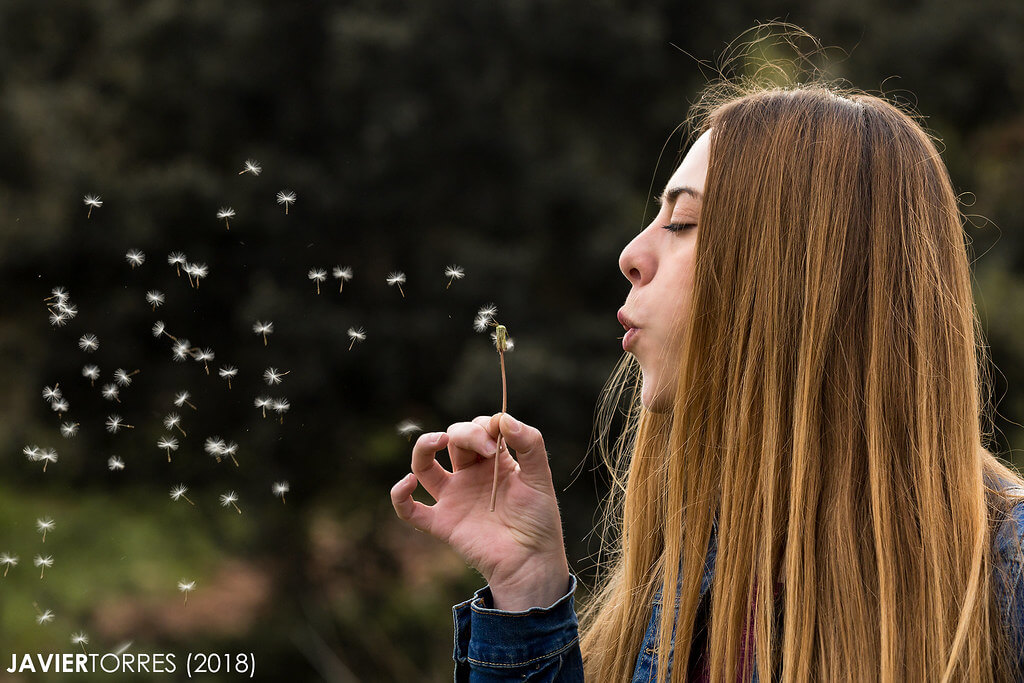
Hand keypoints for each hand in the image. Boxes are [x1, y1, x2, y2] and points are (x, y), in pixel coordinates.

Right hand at [390, 413, 569, 610]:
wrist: (532, 561)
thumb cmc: (539, 521)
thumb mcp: (540, 477)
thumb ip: (530, 445)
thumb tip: (504, 418)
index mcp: (493, 462)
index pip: (479, 428)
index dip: (485, 425)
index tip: (500, 435)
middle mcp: (470, 476)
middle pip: (453, 439)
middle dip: (467, 434)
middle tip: (488, 449)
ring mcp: (453, 498)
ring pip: (423, 465)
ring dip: (424, 446)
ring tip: (438, 440)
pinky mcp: (442, 523)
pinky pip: (409, 509)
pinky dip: (399, 495)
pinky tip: (408, 482)